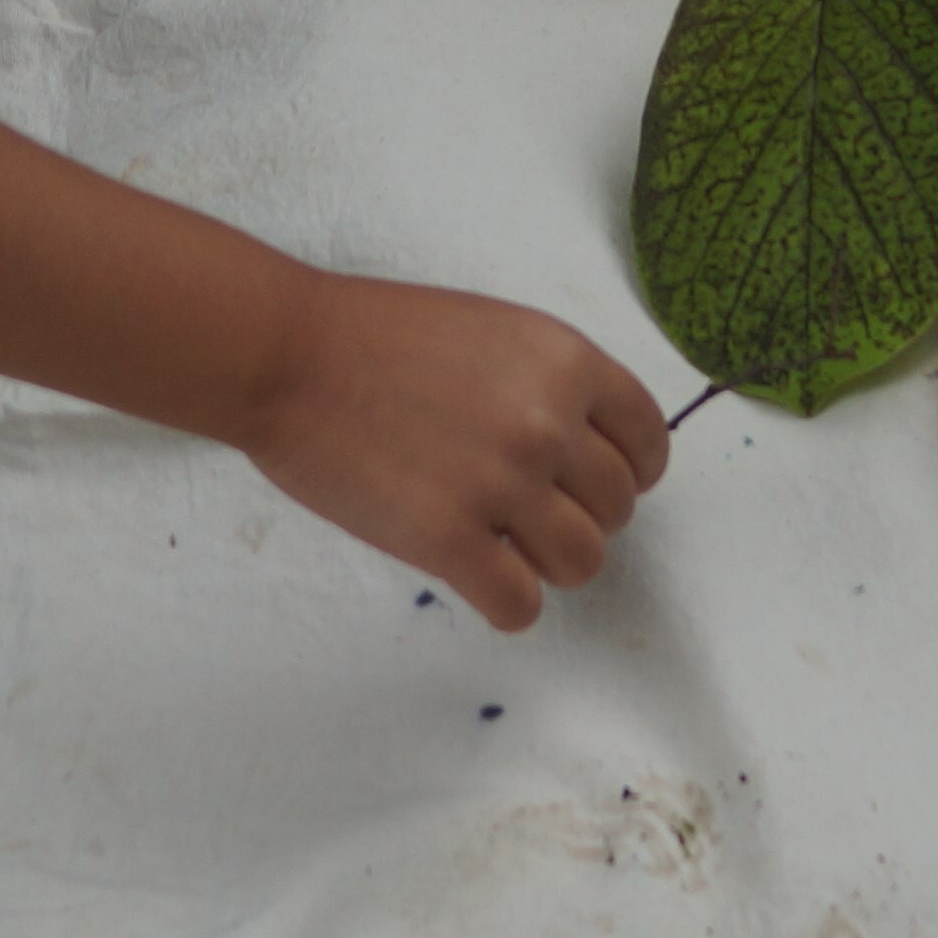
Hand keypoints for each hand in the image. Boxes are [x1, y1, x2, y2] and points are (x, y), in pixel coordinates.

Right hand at [241, 274, 673, 630]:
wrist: (289, 356)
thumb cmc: (379, 336)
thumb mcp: (493, 332)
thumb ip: (549, 384)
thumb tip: (589, 451)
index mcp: (566, 362)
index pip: (648, 440)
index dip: (631, 471)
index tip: (598, 484)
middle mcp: (548, 424)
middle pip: (616, 509)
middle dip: (580, 516)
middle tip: (528, 512)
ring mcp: (501, 486)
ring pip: (581, 563)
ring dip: (548, 564)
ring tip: (506, 546)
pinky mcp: (449, 542)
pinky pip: (520, 606)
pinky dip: (506, 603)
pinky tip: (475, 577)